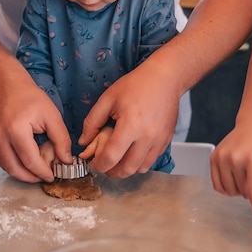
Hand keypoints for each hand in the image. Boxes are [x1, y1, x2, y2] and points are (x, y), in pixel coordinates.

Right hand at [0, 74, 72, 181]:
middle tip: (43, 176)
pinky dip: (11, 163)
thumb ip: (61, 139)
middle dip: (31, 177)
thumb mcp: (51, 114)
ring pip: (5, 166)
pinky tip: (22, 159)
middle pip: (15, 169)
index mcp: (16, 130)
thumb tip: (66, 160)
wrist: (3, 82)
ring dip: (21, 172)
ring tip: (35, 169)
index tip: (52, 176)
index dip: (43, 172)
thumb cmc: (28, 96)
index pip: (30, 161)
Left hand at [78, 60, 178, 177]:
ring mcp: (159, 140)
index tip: (93, 163)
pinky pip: (152, 160)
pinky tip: (132, 151)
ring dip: (127, 169)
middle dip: (112, 172)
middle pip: (127, 169)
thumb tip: (84, 141)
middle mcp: (147, 137)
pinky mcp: (166, 141)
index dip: (98, 165)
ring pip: (141, 168)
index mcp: (130, 125)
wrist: (165, 79)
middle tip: (104, 166)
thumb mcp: (108, 98)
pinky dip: (140, 162)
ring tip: (118, 160)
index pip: (111, 157)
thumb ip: (92, 122)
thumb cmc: (137, 85)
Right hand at [210, 124, 251, 221]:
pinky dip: (225, 188)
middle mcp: (234, 158)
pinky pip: (216, 184)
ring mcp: (222, 158)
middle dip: (250, 192)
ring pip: (228, 191)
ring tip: (245, 178)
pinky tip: (233, 180)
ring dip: (237, 190)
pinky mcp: (213, 158)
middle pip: (242, 193)